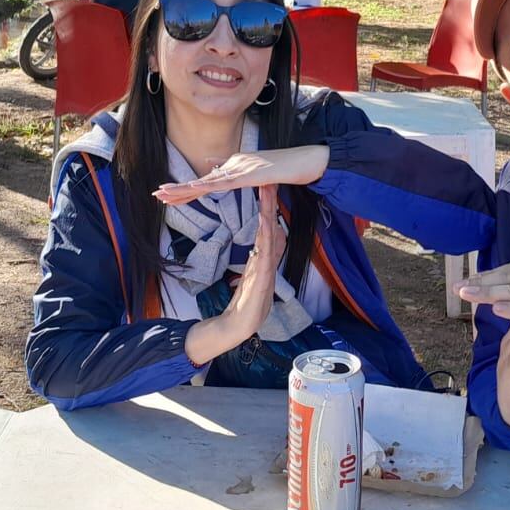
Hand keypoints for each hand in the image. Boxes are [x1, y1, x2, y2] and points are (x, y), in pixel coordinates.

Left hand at [154, 147, 328, 205]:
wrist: (306, 160)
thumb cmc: (286, 166)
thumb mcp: (261, 173)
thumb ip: (245, 174)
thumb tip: (231, 174)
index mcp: (234, 167)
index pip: (205, 182)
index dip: (185, 189)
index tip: (167, 195)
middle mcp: (233, 165)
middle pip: (201, 181)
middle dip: (178, 189)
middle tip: (156, 195)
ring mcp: (240, 168)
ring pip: (207, 182)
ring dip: (185, 189)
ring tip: (165, 193)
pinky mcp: (250, 174)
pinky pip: (226, 182)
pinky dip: (209, 185)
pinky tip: (194, 187)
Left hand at [183, 185, 285, 363]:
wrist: (237, 327)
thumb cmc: (244, 306)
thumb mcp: (249, 280)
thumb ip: (254, 265)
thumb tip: (260, 250)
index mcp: (262, 261)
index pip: (267, 230)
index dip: (268, 210)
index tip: (267, 190)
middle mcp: (266, 262)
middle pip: (270, 228)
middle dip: (270, 205)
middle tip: (271, 182)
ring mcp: (266, 270)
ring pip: (268, 236)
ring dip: (268, 215)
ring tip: (269, 194)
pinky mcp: (262, 280)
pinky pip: (265, 254)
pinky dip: (267, 238)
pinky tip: (267, 225)